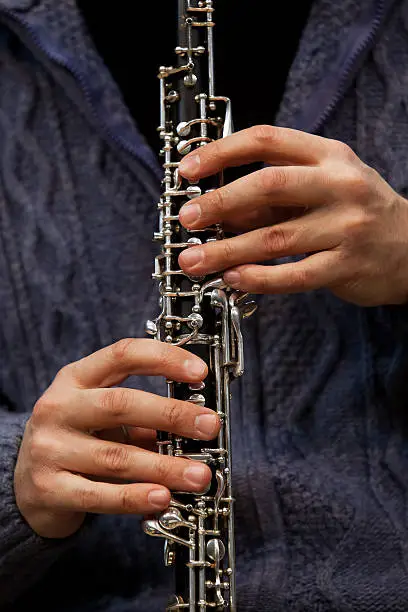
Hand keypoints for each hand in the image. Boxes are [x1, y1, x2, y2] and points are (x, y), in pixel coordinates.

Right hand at [14, 339, 219, 538]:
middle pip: (120, 404)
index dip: (164, 359)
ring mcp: (50, 448)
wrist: (26, 483)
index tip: (200, 373)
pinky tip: (162, 498)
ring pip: (116, 456)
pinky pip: (100, 495)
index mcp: (76, 378)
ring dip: (165, 467)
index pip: (122, 355)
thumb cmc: (77, 439)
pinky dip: (135, 498)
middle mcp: (58, 407)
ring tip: (199, 475)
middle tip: (209, 426)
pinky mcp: (49, 489)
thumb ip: (142, 417)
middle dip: (171, 415)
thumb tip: (197, 424)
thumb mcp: (102, 417)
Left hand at [177, 125, 407, 306]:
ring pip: (275, 238)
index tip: (188, 170)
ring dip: (227, 250)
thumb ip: (273, 194)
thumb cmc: (355, 211)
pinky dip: (259, 279)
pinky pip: (295, 275)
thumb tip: (216, 208)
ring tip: (195, 261)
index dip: (221, 152)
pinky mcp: (346, 266)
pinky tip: (234, 278)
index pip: (266, 140)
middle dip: (219, 202)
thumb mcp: (320, 186)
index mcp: (328, 156)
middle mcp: (339, 185)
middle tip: (187, 218)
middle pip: (269, 186)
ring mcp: (346, 227)